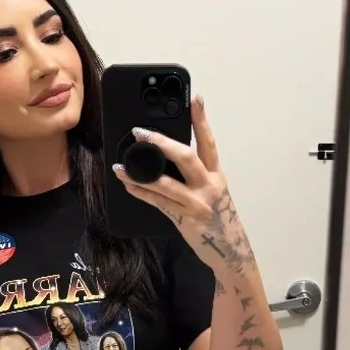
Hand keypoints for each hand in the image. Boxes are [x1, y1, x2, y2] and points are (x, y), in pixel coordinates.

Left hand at [112, 96, 255, 275]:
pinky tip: (128, 185)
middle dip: (161, 143)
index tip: (195, 99)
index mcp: (216, 175)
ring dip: (140, 174)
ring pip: (166, 183)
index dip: (201, 120)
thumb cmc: (217, 219)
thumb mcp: (212, 192)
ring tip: (121, 167)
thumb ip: (196, 176)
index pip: (209, 142)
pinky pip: (159, 203)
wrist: (228, 250)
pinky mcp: (185, 219)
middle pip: (186, 157)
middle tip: (140, 132)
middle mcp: (209, 186)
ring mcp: (197, 203)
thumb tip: (168, 156)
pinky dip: (142, 193)